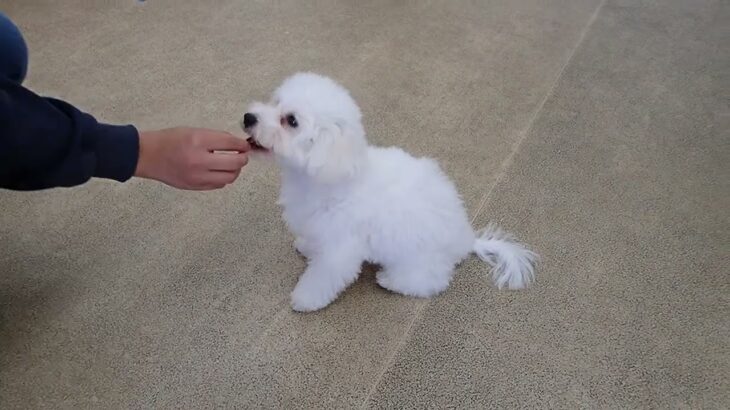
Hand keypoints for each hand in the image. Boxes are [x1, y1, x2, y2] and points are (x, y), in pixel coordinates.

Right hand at [134, 127, 250, 189]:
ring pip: (230, 177)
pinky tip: (219, 171)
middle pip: (235, 163)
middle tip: (242, 155)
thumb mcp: (193, 131)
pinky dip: (223, 178)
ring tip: (231, 164)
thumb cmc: (170, 140)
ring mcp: (197, 176)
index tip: (244, 145)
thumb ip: (215, 138)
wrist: (147, 156)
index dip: (242, 145)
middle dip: (242, 158)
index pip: (230, 143)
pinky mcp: (195, 186)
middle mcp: (199, 160)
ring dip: (235, 170)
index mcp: (198, 141)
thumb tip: (237, 145)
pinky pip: (219, 185)